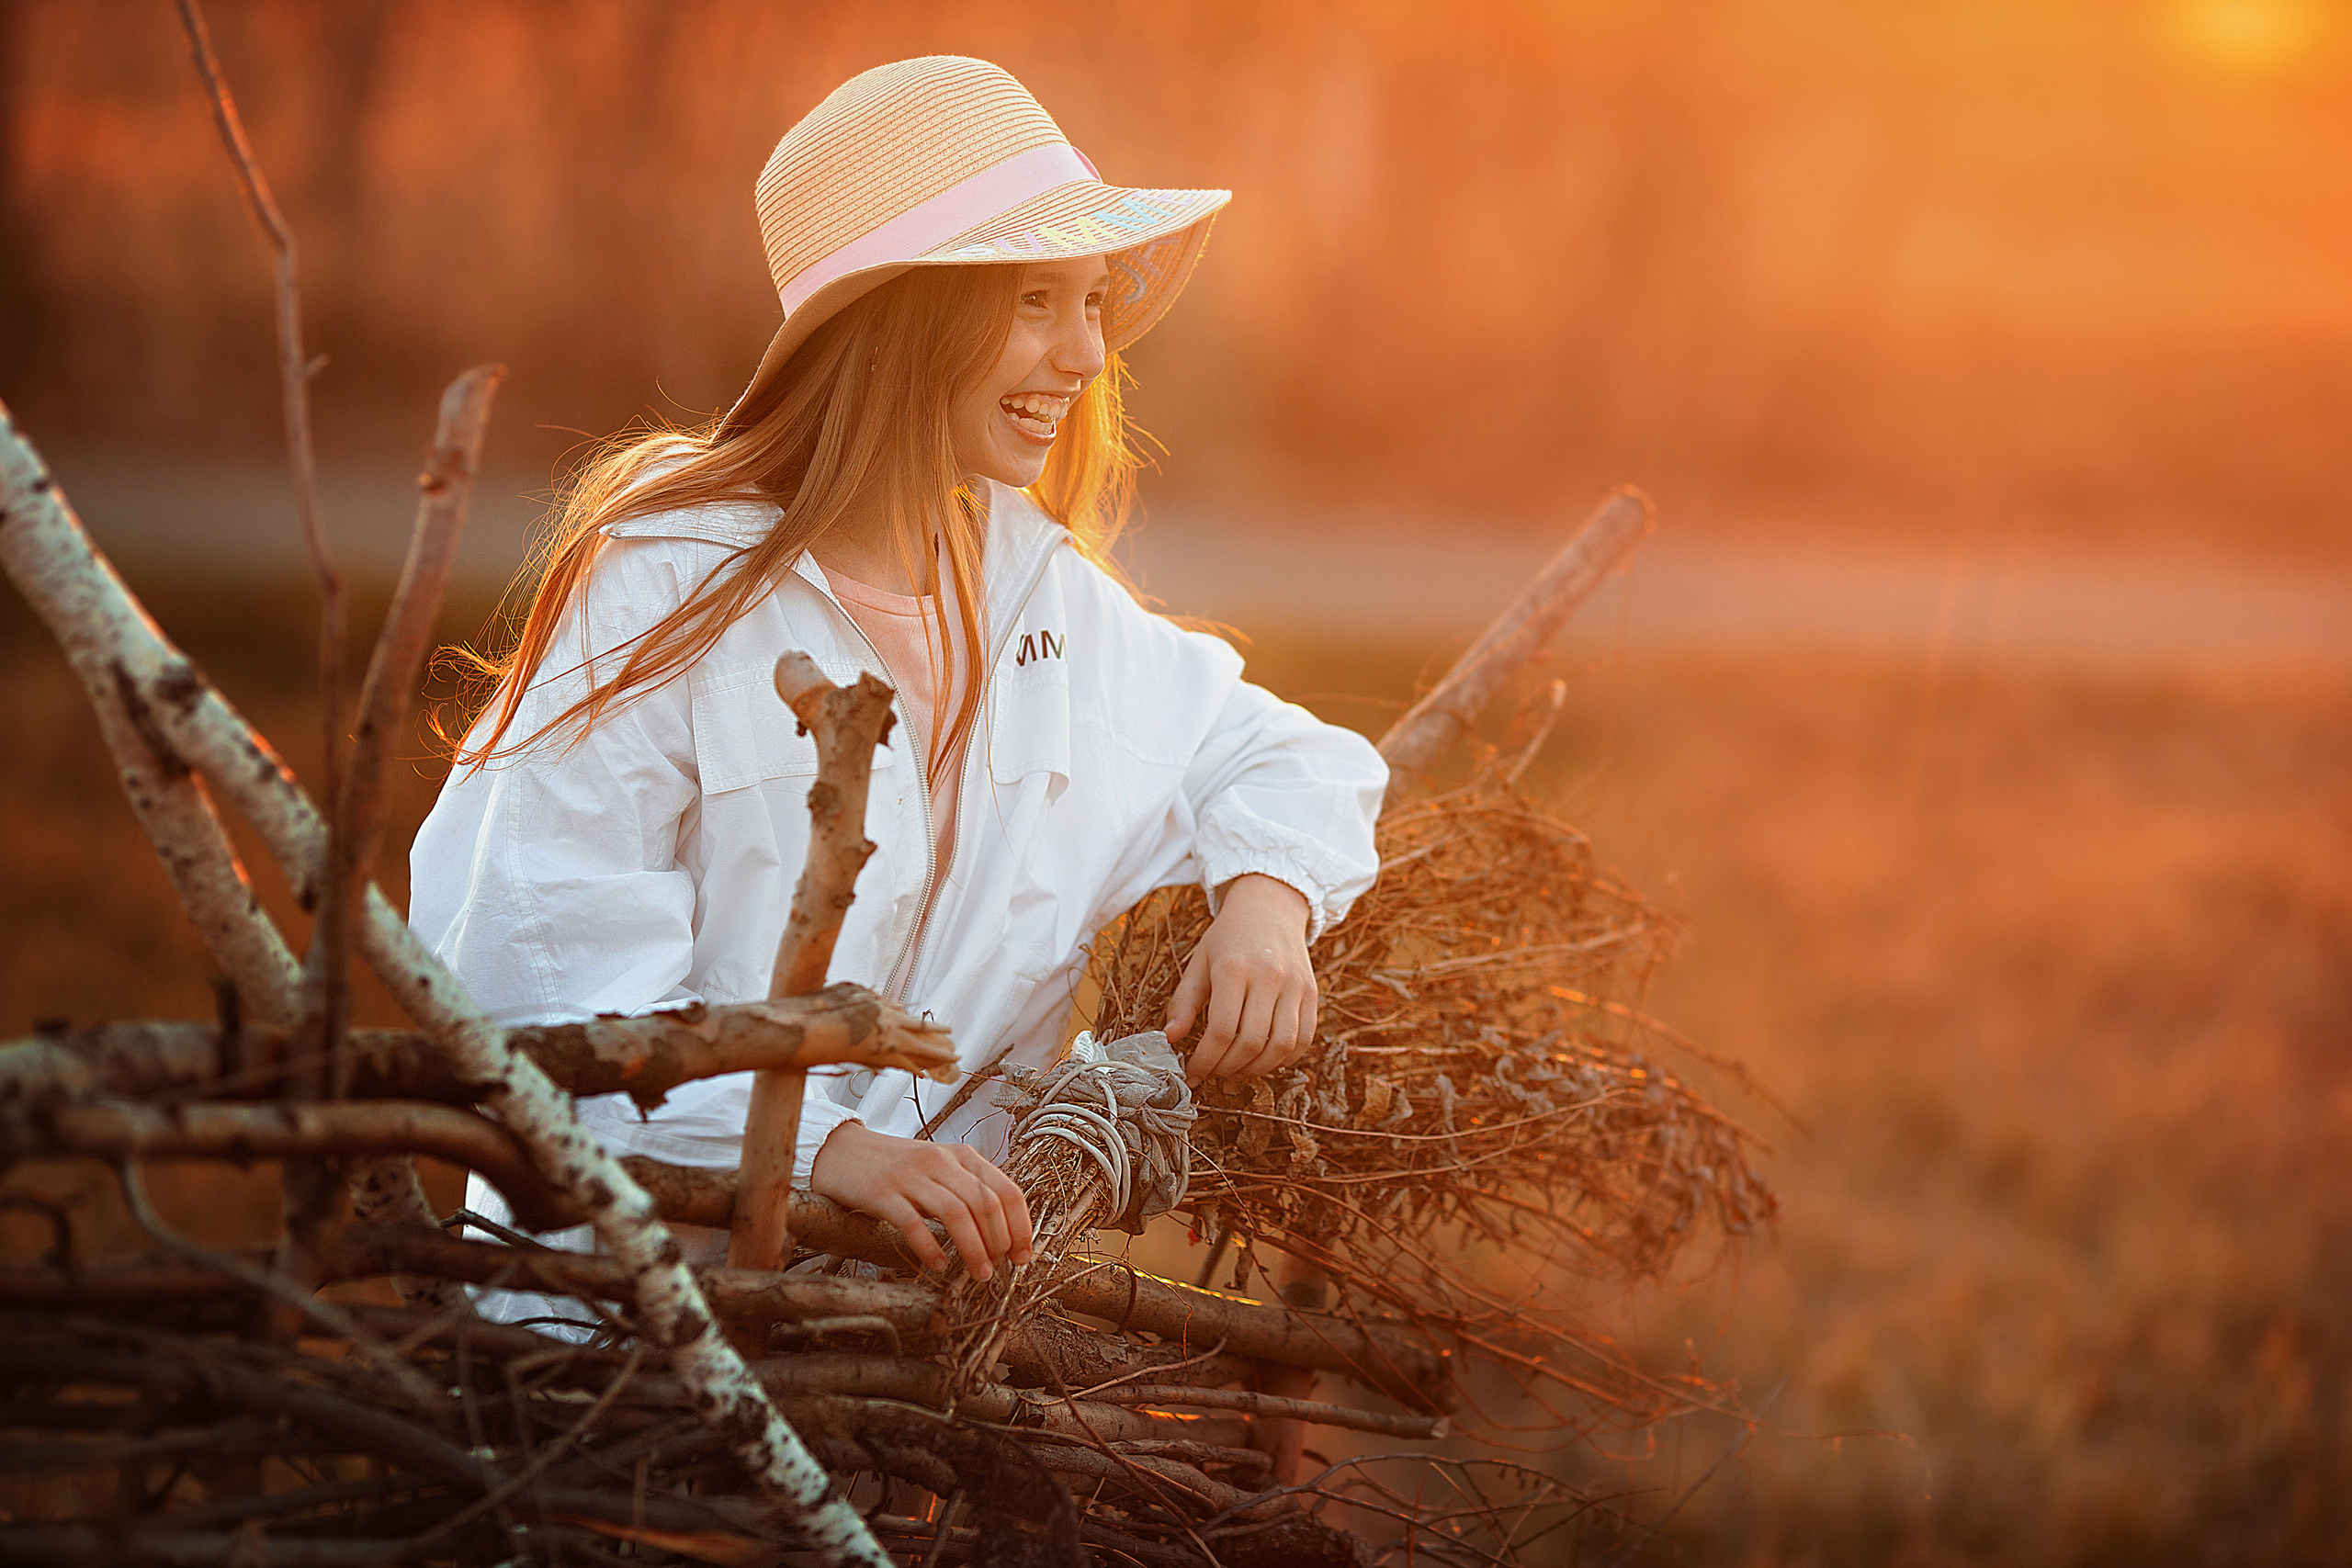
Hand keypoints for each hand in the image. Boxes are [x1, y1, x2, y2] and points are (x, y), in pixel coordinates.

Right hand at [808, 1122, 1034, 1280]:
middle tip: (1002, 1268)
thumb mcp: (939, 1169)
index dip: (1021, 1225)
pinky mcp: (881, 1192)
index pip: (1006, 1189)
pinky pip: (912, 1223)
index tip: (1024, 1255)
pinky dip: (931, 1248)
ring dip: (974, 1249)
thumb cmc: (897, 1168)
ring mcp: (910, 1175)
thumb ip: (968, 1189)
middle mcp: (940, 1160)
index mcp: (961, 1155)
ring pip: (955, 1212)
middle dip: (1001, 1240)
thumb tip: (1003, 1232)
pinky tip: (939, 1266)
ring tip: (981, 1274)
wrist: (842, 1151)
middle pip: (985, 1202)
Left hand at [1164, 873, 1317, 1083]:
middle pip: (1251, 1042)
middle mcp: (1269, 977)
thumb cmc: (1229, 938)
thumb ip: (1183, 1001)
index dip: (1205, 1060)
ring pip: (1281, 1046)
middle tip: (1213, 1073)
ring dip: (1257, 1069)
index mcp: (1234, 968)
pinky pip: (1304, 1039)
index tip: (1192, 1074)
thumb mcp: (1199, 962)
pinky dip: (1284, 1059)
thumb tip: (1170, 1038)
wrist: (1270, 908)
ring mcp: (1296, 986)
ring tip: (1236, 1069)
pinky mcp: (1313, 993)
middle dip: (1227, 1068)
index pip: (1220, 1029)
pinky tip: (1263, 1059)